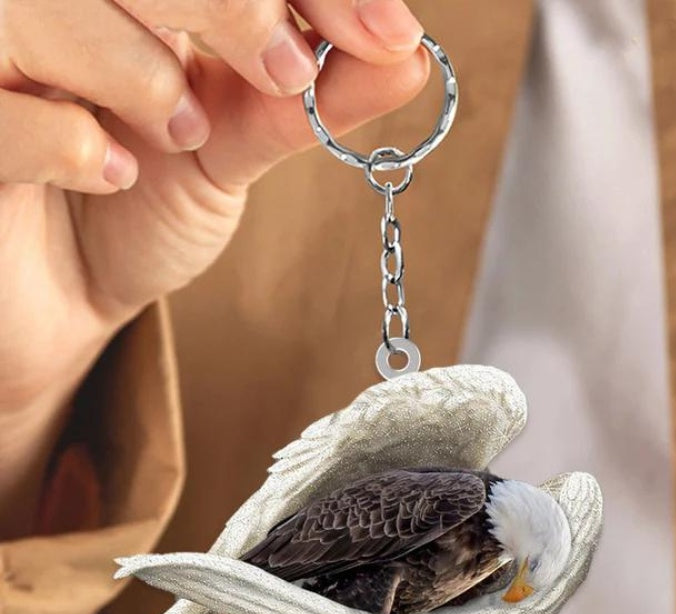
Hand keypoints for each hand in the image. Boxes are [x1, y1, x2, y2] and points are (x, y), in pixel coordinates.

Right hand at [0, 0, 428, 535]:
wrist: (71, 297)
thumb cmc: (145, 211)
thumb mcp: (235, 150)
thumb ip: (304, 102)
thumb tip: (408, 56)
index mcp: (136, 2)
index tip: (386, 32)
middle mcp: (60, 12)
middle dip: (231, 2)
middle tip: (286, 71)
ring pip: (42, 6)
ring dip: (138, 69)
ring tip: (181, 134)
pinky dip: (65, 136)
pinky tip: (109, 173)